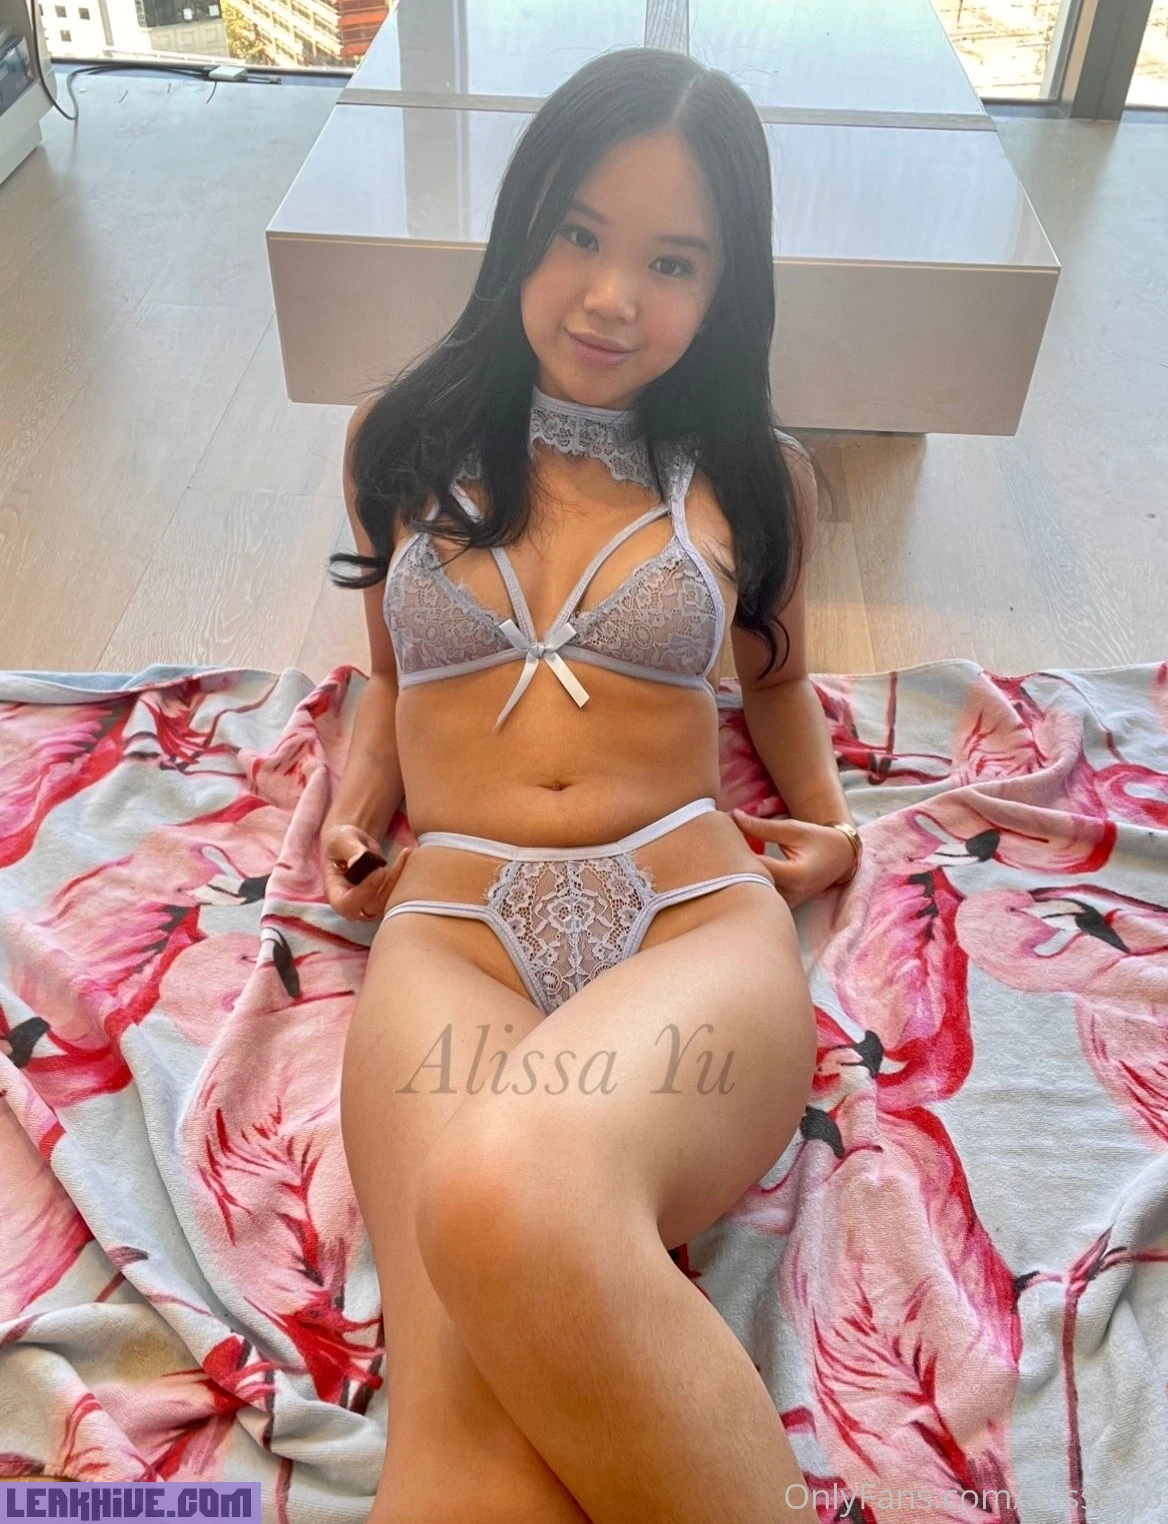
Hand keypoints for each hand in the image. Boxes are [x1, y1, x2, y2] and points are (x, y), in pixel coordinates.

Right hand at [321, 822, 412, 923]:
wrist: (352, 845)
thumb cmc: (342, 841)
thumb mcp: (342, 839)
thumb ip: (350, 850)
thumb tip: (358, 862)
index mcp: (335, 894)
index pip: (347, 904)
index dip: (364, 892)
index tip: (379, 870)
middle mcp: (352, 905)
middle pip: (372, 908)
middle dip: (387, 887)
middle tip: (394, 863)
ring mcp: (370, 905)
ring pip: (389, 903)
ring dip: (399, 880)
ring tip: (405, 853)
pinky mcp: (385, 899)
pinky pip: (399, 894)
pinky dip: (404, 876)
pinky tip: (407, 854)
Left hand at [729, 809, 856, 910]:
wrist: (839, 858)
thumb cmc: (817, 840)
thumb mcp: (792, 829)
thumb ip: (761, 826)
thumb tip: (733, 816)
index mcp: (794, 875)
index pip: (755, 867)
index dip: (735, 855)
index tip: (723, 842)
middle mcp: (790, 895)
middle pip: (750, 885)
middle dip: (733, 868)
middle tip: (719, 852)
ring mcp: (786, 904)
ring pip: (753, 894)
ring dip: (739, 878)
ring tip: (727, 861)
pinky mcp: (782, 907)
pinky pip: (759, 897)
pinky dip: (748, 884)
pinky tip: (740, 870)